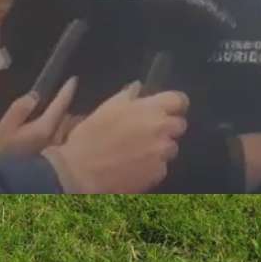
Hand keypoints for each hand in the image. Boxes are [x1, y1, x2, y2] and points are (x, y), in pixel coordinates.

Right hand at [0, 77, 77, 160]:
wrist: (0, 187)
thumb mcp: (4, 128)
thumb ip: (20, 109)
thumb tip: (36, 95)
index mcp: (45, 128)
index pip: (61, 104)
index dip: (67, 90)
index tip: (74, 79)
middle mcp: (57, 141)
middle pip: (70, 119)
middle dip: (69, 110)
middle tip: (66, 100)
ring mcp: (58, 153)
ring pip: (70, 132)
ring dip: (69, 124)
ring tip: (63, 119)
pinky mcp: (56, 164)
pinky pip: (66, 144)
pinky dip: (66, 137)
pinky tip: (58, 138)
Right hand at [42, 82, 188, 193]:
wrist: (81, 173)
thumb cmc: (89, 137)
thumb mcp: (105, 109)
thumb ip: (126, 96)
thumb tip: (138, 87)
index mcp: (149, 109)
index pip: (179, 100)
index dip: (173, 104)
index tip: (165, 109)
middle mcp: (161, 130)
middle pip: (179, 125)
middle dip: (166, 127)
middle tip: (146, 132)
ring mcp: (162, 154)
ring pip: (171, 147)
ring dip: (159, 147)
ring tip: (137, 151)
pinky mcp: (159, 174)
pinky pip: (162, 166)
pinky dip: (152, 166)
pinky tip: (134, 166)